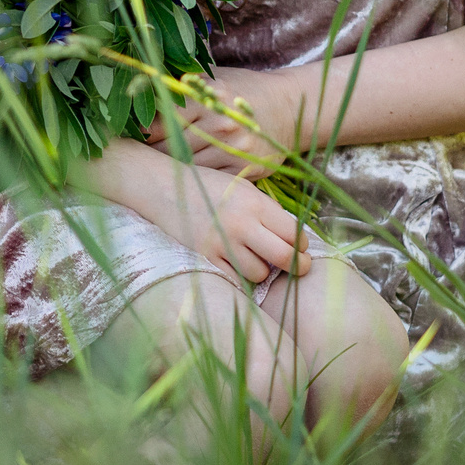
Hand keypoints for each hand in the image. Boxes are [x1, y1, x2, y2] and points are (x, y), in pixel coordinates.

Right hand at [83, 139, 307, 283]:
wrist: (162, 186)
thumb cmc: (207, 185)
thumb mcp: (242, 187)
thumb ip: (268, 211)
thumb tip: (296, 238)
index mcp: (255, 203)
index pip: (295, 233)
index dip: (302, 244)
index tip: (299, 247)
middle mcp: (241, 223)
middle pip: (285, 257)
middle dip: (297, 266)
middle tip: (297, 267)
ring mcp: (222, 242)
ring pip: (260, 273)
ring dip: (262, 270)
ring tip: (256, 259)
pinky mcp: (205, 256)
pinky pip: (235, 279)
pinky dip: (240, 277)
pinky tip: (237, 265)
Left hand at [145, 68, 302, 177]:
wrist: (288, 107)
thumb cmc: (240, 89)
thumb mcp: (211, 79)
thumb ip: (179, 87)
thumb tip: (136, 92)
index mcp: (206, 98)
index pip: (161, 120)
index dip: (139, 131)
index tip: (123, 135)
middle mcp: (219, 124)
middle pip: (171, 146)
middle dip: (149, 153)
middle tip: (130, 156)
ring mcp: (233, 149)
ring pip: (188, 167)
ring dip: (168, 170)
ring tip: (149, 170)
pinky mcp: (245, 169)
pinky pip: (210, 180)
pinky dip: (193, 181)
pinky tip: (181, 180)